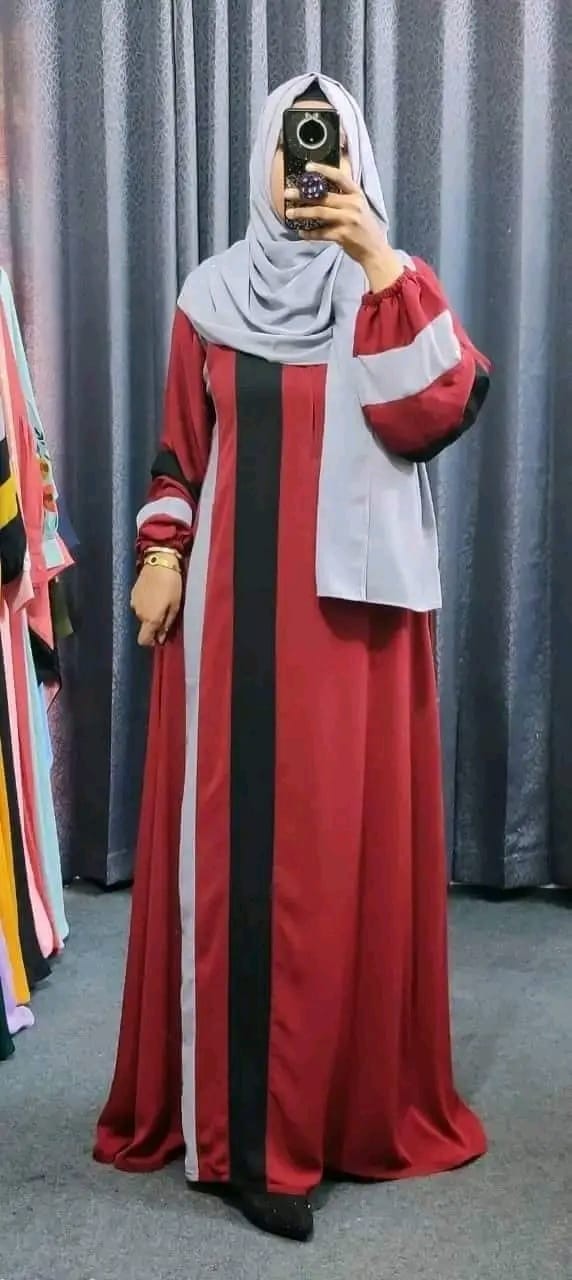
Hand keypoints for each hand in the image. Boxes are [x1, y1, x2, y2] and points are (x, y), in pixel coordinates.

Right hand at [130, 562, 182, 646]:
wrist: (159, 562)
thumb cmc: (172, 585)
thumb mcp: (175, 606)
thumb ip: (167, 624)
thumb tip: (161, 639)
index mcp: (150, 619)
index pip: (143, 640)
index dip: (150, 641)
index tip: (159, 637)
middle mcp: (139, 614)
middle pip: (144, 627)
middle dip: (153, 625)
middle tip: (165, 614)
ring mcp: (134, 603)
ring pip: (142, 615)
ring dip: (150, 613)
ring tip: (161, 601)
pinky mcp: (132, 593)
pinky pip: (139, 605)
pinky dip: (146, 604)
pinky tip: (154, 594)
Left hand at [285, 163, 402, 291]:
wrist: (375, 250)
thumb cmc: (365, 228)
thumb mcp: (360, 206)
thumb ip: (345, 196)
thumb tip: (324, 187)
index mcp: (356, 194)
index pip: (339, 177)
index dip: (323, 170)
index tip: (307, 167)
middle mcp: (353, 205)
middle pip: (323, 196)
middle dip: (303, 195)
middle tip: (287, 194)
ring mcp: (348, 220)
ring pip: (320, 213)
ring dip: (302, 213)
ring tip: (289, 213)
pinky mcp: (343, 236)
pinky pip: (321, 233)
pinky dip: (310, 233)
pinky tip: (301, 232)